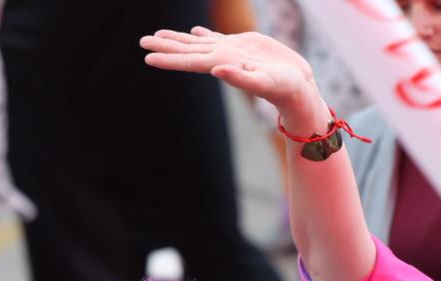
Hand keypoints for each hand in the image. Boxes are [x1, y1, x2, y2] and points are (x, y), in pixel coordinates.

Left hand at [141, 27, 322, 127]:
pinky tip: (195, 31)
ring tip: (158, 34)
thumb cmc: (283, 89)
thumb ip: (240, 77)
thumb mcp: (262, 82)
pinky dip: (203, 34)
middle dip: (164, 45)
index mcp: (221, 65)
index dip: (168, 58)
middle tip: (142, 41)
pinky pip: (217, 39)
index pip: (188, 61)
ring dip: (179, 38)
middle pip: (187, 51)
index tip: (147, 56)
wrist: (298, 88)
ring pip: (198, 43)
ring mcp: (230, 52)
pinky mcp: (243, 46)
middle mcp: (221, 59)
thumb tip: (217, 69)